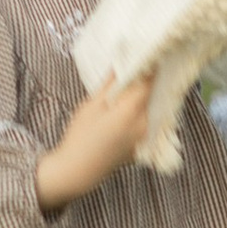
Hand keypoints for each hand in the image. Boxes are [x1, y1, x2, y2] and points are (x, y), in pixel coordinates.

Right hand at [35, 73, 155, 209]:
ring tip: (126, 90)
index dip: (149, 68)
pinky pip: (144, 124)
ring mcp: (144, 137)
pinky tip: (123, 112)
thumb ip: (110, 85)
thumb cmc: (80, 137)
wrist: (77, 171)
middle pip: (149, 96)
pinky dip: (138, 115)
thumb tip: (120, 65)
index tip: (148, 56)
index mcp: (130, 111)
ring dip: (140, 99)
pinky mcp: (141, 146)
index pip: (148, 83)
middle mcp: (143, 124)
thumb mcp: (90, 106)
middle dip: (143, 83)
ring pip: (147, 110)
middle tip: (134, 70)